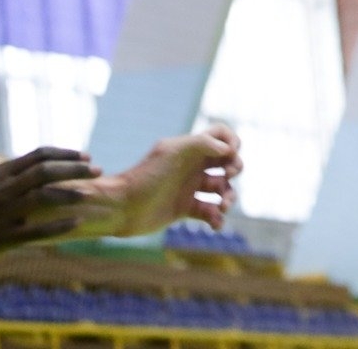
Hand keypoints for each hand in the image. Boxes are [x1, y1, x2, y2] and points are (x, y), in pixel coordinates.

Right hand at [0, 147, 100, 266]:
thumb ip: (11, 174)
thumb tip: (41, 163)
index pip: (38, 156)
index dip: (64, 154)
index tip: (86, 156)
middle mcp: (1, 190)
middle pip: (44, 172)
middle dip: (74, 170)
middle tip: (97, 170)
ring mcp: (1, 214)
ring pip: (41, 198)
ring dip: (70, 194)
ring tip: (91, 194)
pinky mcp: (2, 238)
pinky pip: (35, 231)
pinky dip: (58, 226)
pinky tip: (78, 222)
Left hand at [109, 124, 242, 235]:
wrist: (122, 207)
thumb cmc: (144, 176)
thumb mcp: (171, 152)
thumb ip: (202, 144)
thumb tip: (228, 150)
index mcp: (190, 149)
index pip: (220, 135)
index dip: (232, 141)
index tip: (230, 154)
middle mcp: (192, 166)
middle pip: (227, 162)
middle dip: (235, 168)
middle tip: (228, 176)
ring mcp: (190, 188)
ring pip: (223, 189)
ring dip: (230, 197)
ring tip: (223, 207)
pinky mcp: (185, 209)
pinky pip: (210, 213)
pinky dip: (217, 218)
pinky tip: (215, 223)